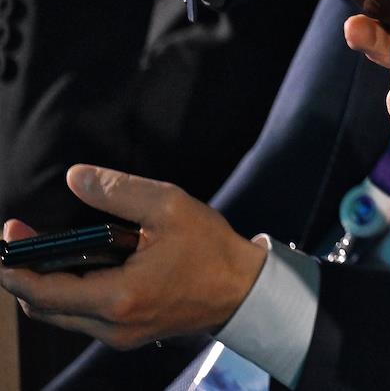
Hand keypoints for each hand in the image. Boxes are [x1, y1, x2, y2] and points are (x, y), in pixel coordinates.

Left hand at [0, 166, 264, 348]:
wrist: (242, 288)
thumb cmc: (209, 247)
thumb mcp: (168, 207)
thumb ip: (119, 191)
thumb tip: (77, 177)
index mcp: (117, 296)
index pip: (42, 291)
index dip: (15, 266)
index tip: (8, 236)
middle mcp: (111, 325)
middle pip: (43, 307)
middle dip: (24, 274)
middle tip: (19, 239)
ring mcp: (118, 335)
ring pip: (61, 315)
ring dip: (45, 285)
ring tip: (46, 250)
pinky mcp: (127, 335)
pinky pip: (82, 318)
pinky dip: (69, 293)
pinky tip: (80, 266)